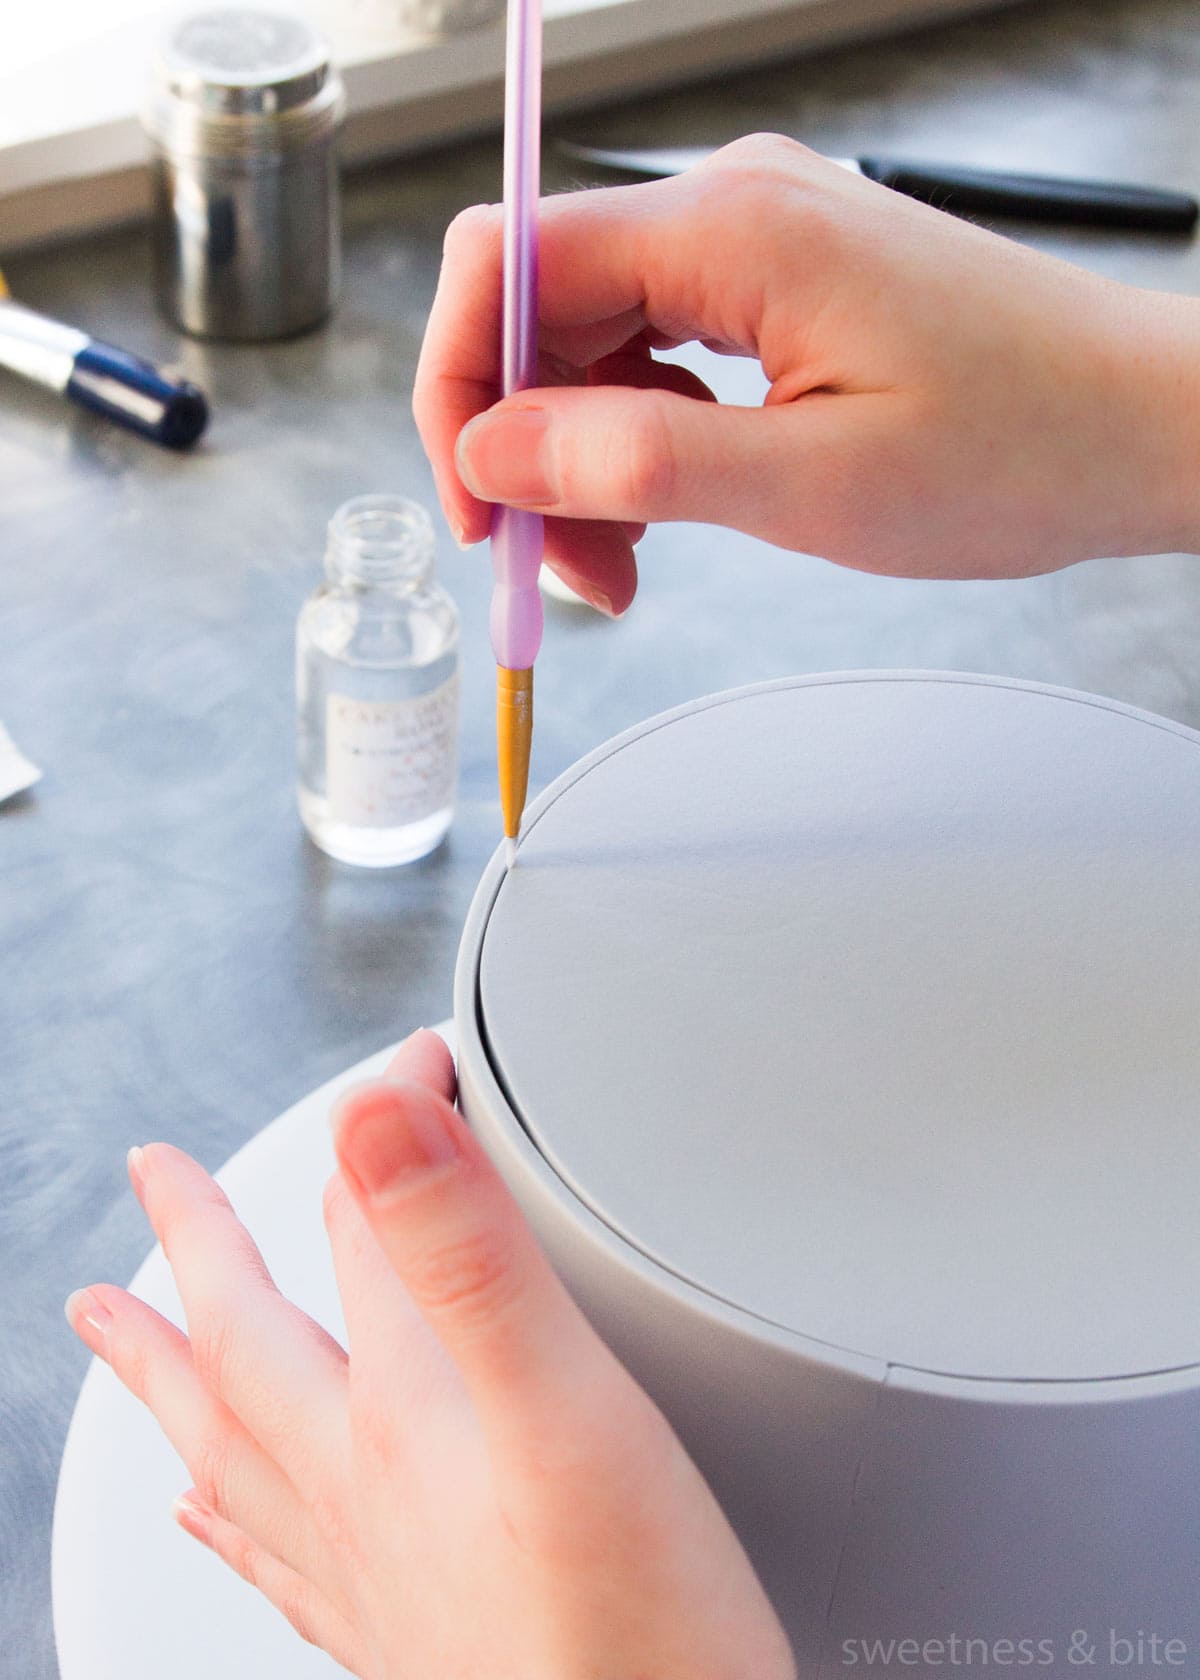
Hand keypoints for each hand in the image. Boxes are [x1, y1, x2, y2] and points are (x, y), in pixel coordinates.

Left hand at [64, 1030, 794, 1679]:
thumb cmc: (635, 1644)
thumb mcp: (563, 1418)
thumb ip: (467, 1262)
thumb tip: (378, 1124)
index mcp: (402, 1419)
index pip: (366, 1230)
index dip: (388, 1124)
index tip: (413, 1056)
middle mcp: (360, 1489)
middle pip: (248, 1338)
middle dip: (201, 1244)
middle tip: (157, 1177)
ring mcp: (370, 1569)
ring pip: (227, 1447)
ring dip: (166, 1371)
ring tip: (111, 1327)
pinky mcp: (401, 1636)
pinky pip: (270, 1558)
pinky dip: (223, 1517)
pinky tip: (205, 1515)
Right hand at [414, 133, 1199, 607]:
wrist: (1138, 425)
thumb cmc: (1020, 445)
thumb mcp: (812, 484)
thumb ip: (637, 461)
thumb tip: (494, 452)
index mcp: (732, 230)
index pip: (506, 266)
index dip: (460, 393)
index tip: (479, 511)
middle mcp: (733, 209)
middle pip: (541, 307)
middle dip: (525, 446)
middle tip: (567, 570)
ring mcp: (757, 241)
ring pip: (593, 338)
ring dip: (581, 455)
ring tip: (626, 564)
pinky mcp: (779, 283)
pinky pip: (656, 348)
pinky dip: (637, 436)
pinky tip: (665, 511)